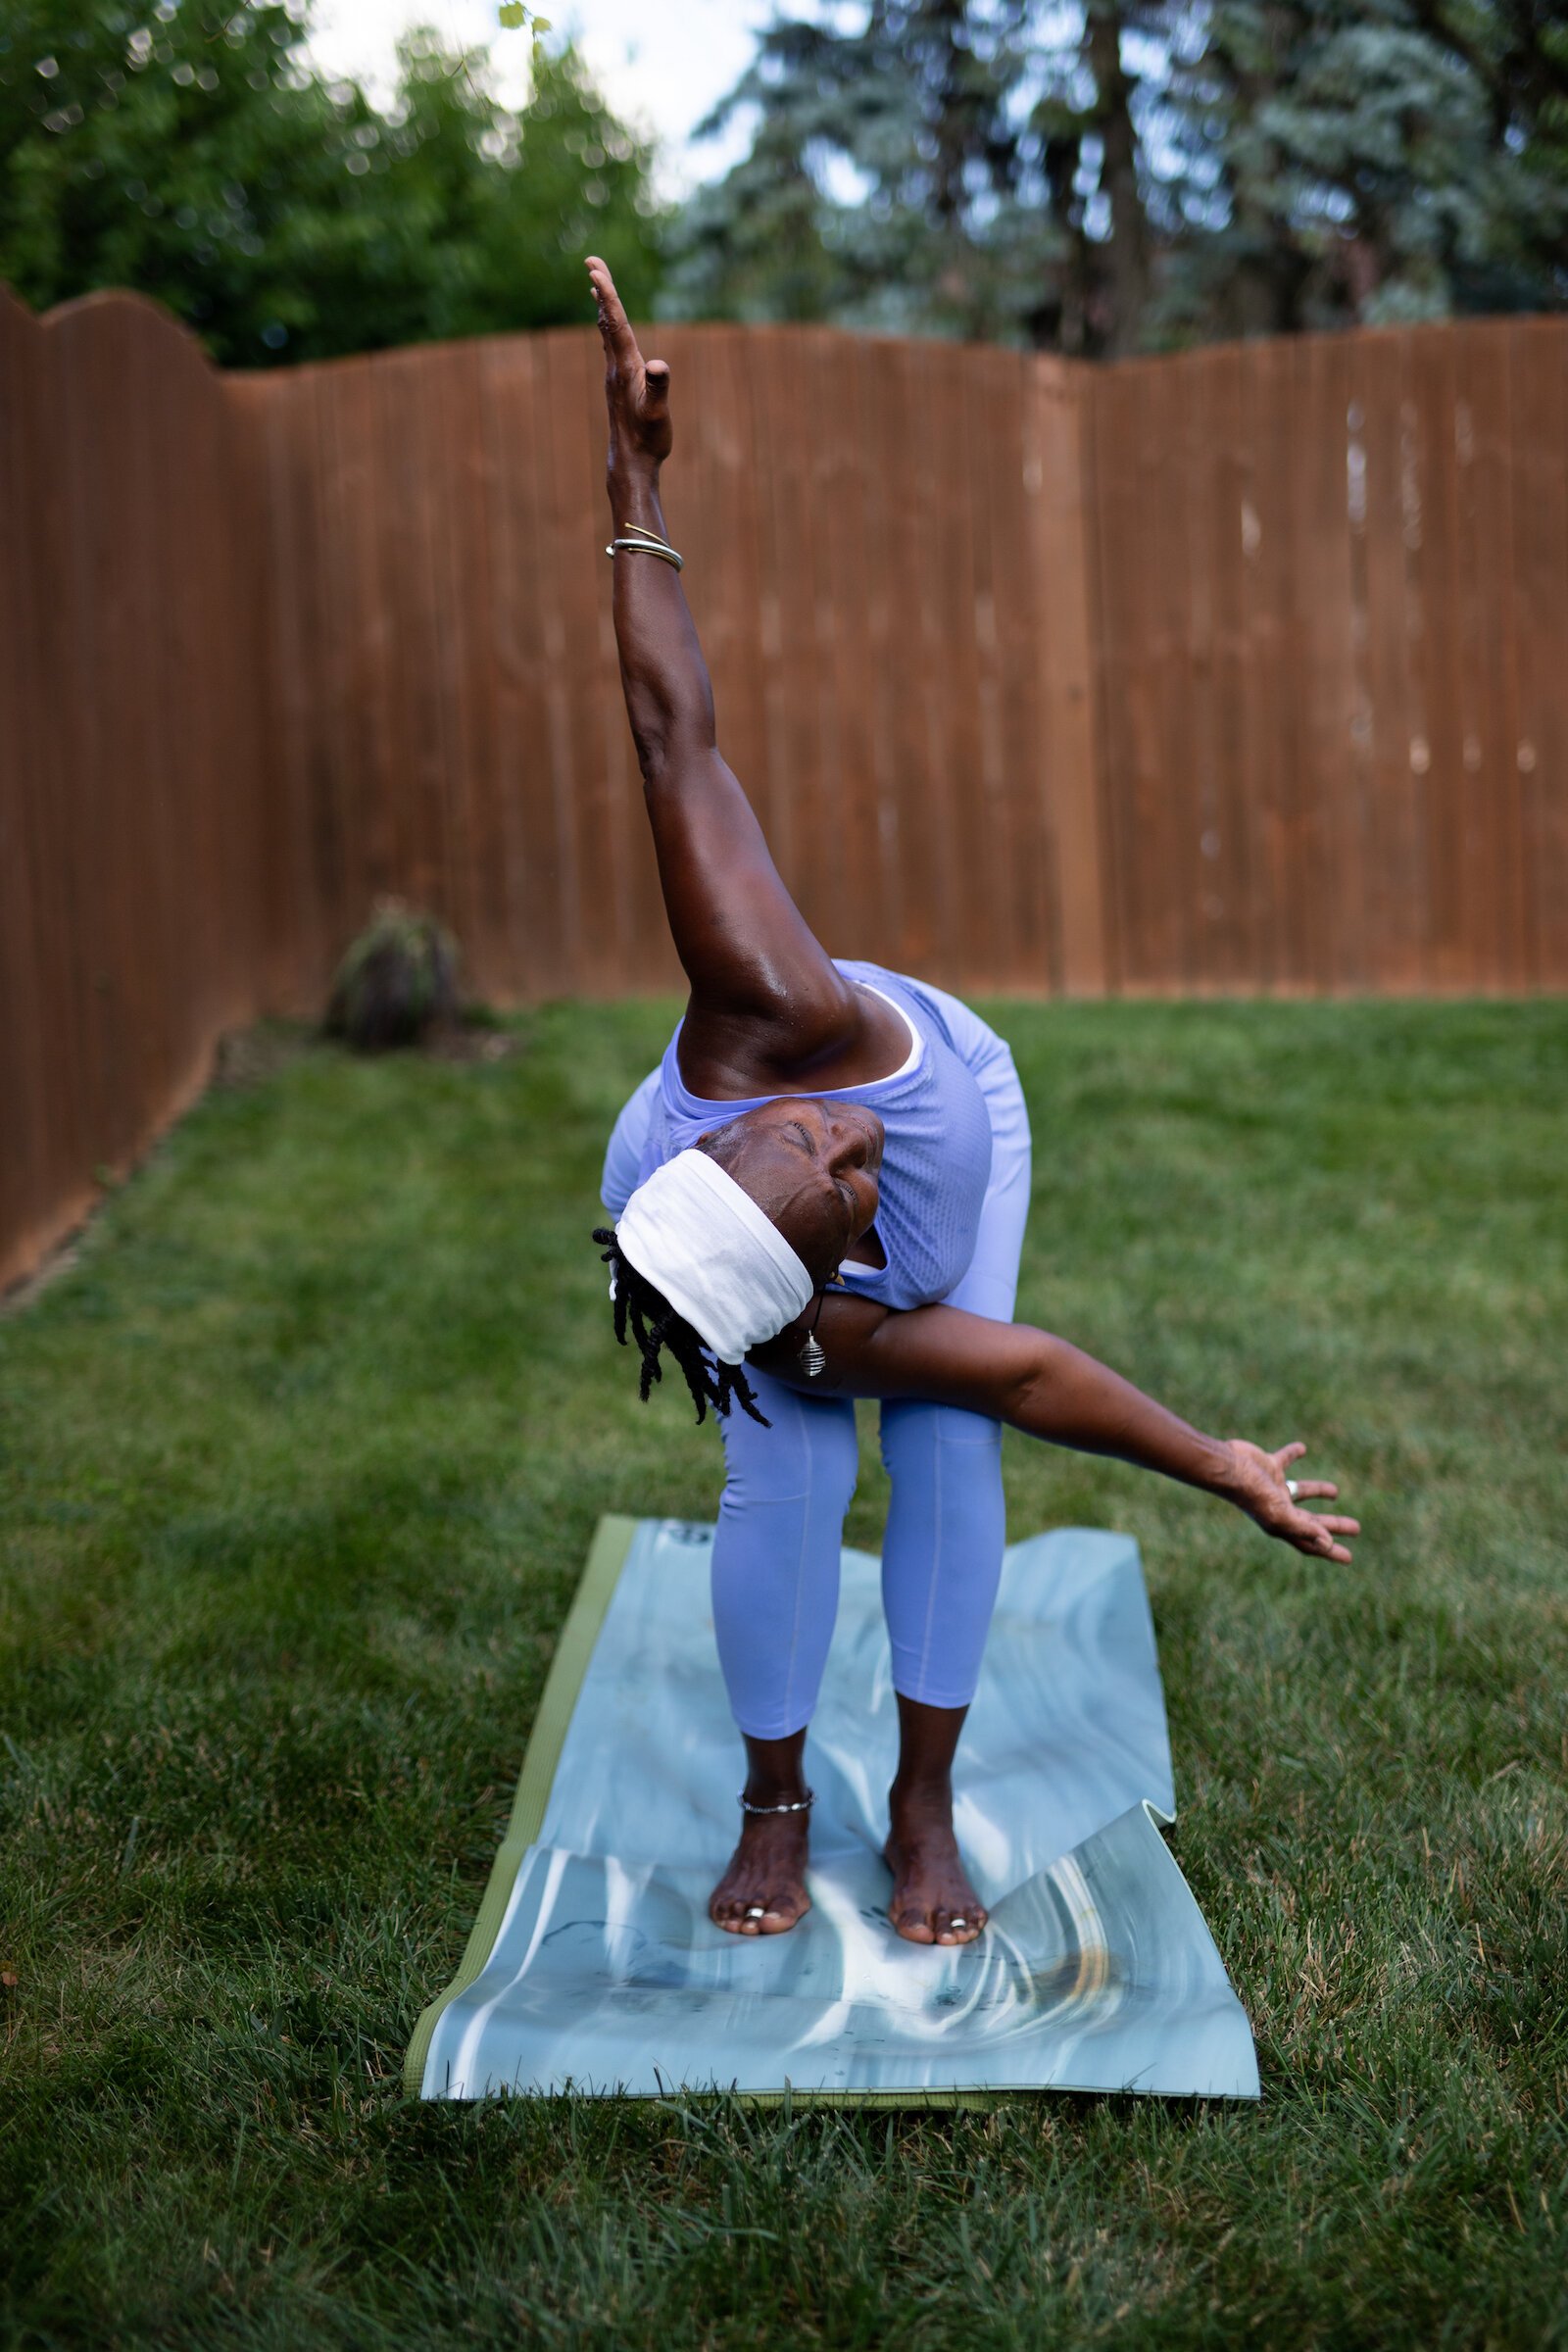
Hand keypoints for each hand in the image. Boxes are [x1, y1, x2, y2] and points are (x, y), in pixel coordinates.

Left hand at [585, 254, 671, 473]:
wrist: (632, 463)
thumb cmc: (648, 439)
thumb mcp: (658, 413)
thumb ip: (659, 387)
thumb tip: (658, 365)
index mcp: (626, 367)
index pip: (615, 323)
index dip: (607, 294)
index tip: (595, 269)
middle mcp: (616, 367)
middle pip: (607, 320)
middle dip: (602, 290)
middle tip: (592, 262)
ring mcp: (614, 376)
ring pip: (607, 333)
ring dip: (603, 307)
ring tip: (597, 286)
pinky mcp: (618, 385)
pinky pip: (611, 347)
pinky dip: (608, 328)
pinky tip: (608, 328)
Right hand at [1221, 1439, 1358, 1562]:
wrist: (1227, 1467)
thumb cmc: (1252, 1492)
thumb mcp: (1280, 1513)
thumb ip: (1304, 1528)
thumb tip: (1328, 1543)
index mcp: (1281, 1523)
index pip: (1310, 1543)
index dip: (1330, 1551)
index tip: (1349, 1558)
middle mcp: (1278, 1507)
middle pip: (1311, 1519)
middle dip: (1333, 1525)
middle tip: (1356, 1528)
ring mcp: (1272, 1486)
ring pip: (1301, 1491)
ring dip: (1319, 1492)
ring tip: (1335, 1493)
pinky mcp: (1268, 1465)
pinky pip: (1286, 1459)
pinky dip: (1294, 1454)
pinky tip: (1303, 1449)